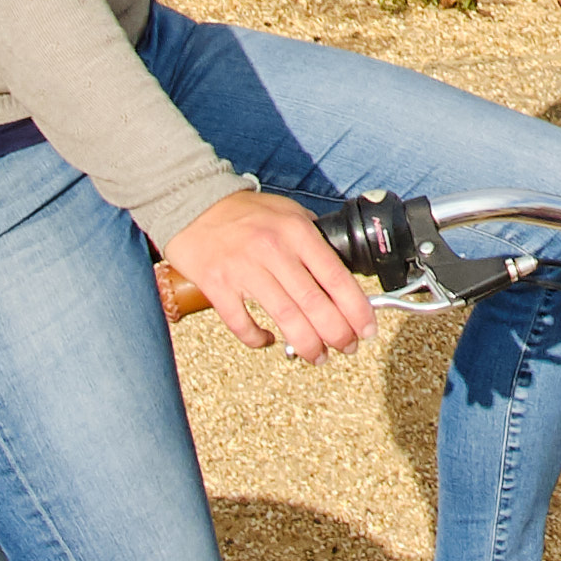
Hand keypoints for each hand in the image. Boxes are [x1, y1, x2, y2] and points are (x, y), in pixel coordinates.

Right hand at [161, 191, 374, 363]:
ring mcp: (244, 269)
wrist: (193, 203)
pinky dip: (258, 339)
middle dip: (337, 334)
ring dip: (307, 345)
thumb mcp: (289, 212)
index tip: (366, 329)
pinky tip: (269, 341)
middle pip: (315, 304)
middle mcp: (274, 250)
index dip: (357, 310)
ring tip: (318, 356)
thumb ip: (313, 239)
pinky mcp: (217, 284)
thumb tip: (340, 272)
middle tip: (347, 347)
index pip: (336, 278)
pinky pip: (242, 323)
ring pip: (285, 318)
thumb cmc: (246, 213)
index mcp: (297, 232)